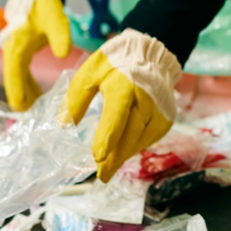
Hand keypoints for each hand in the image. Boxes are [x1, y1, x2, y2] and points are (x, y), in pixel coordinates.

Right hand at [0, 0, 71, 111]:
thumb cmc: (43, 3)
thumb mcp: (54, 16)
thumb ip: (60, 34)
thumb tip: (63, 53)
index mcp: (17, 44)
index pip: (14, 72)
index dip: (16, 91)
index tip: (20, 109)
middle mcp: (13, 50)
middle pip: (14, 79)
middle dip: (23, 98)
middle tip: (36, 118)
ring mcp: (16, 52)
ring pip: (18, 78)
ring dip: (27, 93)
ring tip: (40, 111)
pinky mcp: (22, 52)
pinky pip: (23, 73)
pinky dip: (30, 85)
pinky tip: (40, 96)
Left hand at [62, 29, 181, 181]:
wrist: (152, 56)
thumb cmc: (116, 65)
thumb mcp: (90, 73)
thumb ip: (76, 98)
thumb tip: (64, 124)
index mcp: (125, 84)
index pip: (118, 112)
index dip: (108, 135)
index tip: (98, 156)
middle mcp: (147, 99)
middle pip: (131, 133)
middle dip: (116, 156)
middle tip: (101, 175)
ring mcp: (160, 111)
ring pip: (141, 140)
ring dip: (124, 154)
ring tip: (108, 167)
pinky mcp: (166, 119)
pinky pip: (149, 138)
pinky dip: (135, 147)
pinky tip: (123, 153)